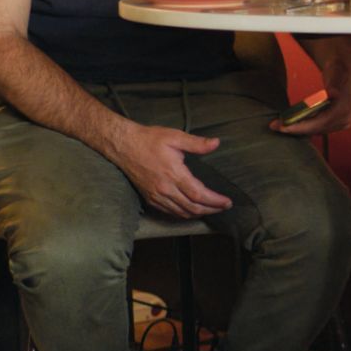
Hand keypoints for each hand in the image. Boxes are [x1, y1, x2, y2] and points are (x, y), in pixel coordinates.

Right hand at [108, 123, 230, 218]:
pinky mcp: (149, 198)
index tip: (227, 202)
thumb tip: (216, 143)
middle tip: (224, 207)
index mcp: (174, 174)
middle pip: (192, 207)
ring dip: (198, 213)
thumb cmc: (149, 140)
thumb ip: (197, 143)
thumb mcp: (175, 136)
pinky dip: (183, 214)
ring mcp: (155, 195)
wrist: (123, 146)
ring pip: (181, 212)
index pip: (199, 194)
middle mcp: (165, 188)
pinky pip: (169, 212)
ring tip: (211, 210)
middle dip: (211, 209)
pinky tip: (191, 210)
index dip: (215, 201)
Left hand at [276, 35, 350, 136]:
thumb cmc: (340, 71)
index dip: (300, 127)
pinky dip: (305, 126)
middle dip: (295, 129)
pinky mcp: (336, 123)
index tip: (283, 127)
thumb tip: (332, 92)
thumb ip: (334, 84)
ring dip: (298, 129)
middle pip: (315, 130)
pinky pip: (318, 128)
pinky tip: (292, 123)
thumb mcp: (337, 74)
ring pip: (316, 131)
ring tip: (280, 125)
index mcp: (344, 110)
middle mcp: (344, 119)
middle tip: (274, 126)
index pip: (319, 123)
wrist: (349, 72)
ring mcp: (341, 123)